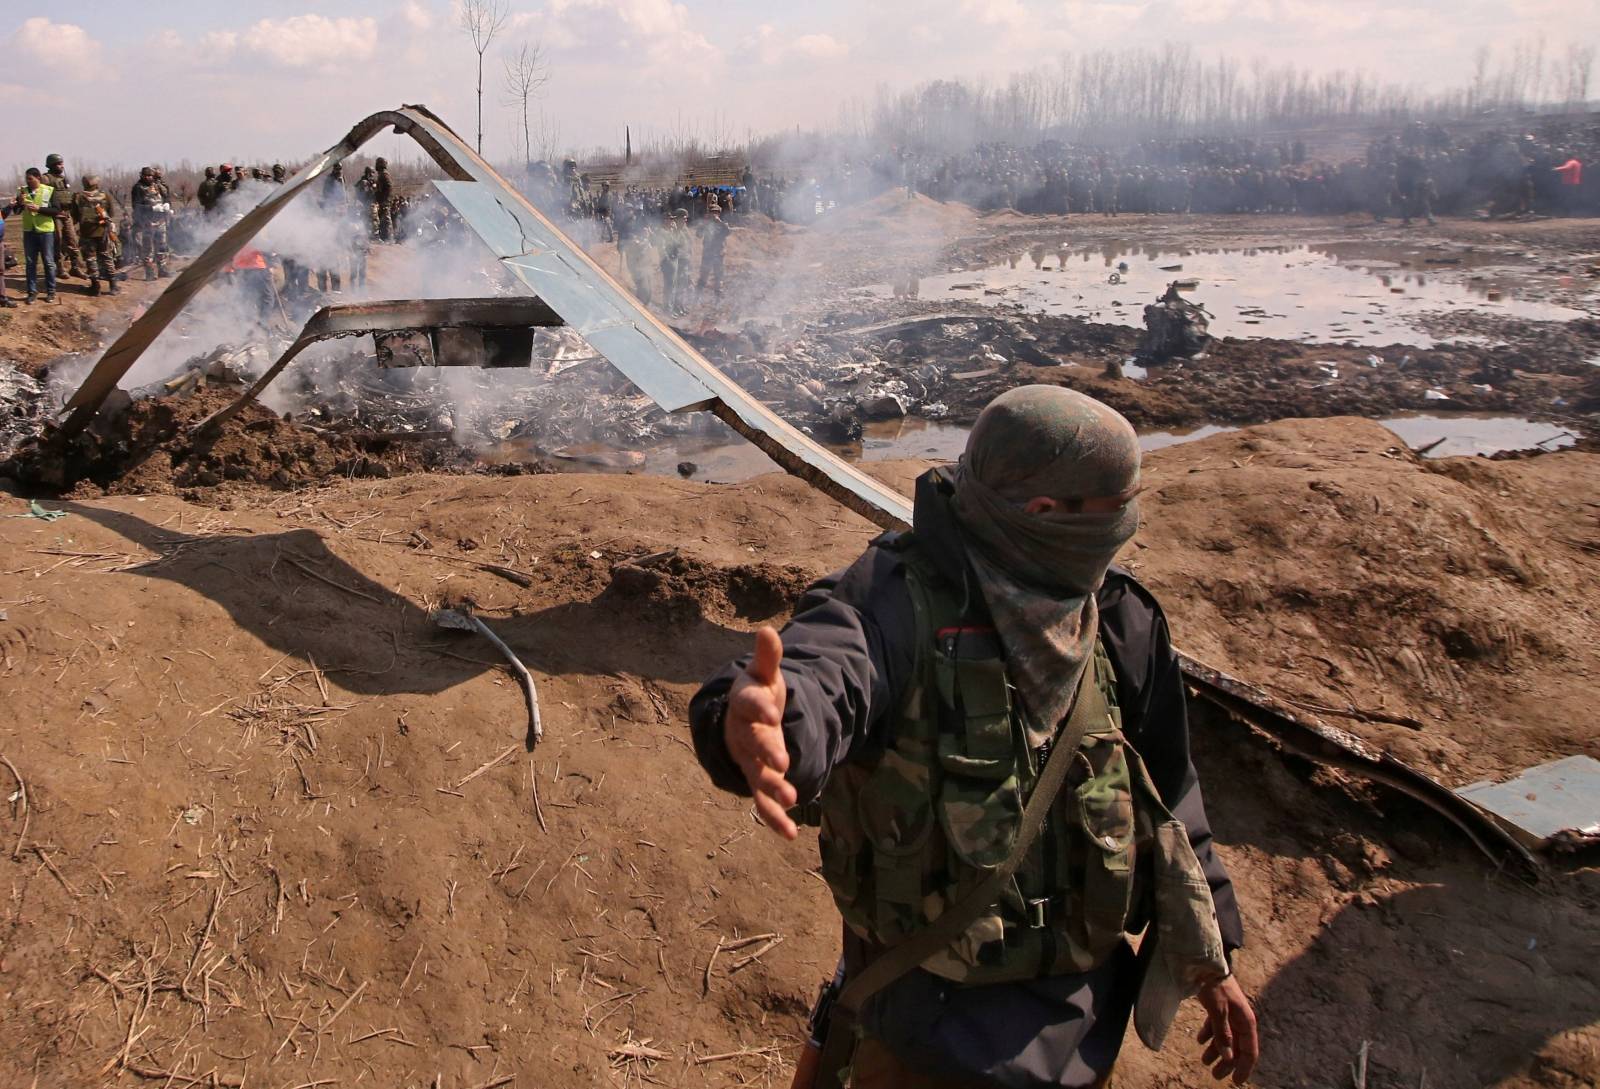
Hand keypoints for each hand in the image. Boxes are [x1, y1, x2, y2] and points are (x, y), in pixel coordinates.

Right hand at [724, 626, 797, 839]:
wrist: (739, 724)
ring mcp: (749, 761)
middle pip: (753, 744)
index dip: (760, 709)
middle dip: (767, 754)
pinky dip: (775, 818)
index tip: (774, 713)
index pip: (749, 704)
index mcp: (744, 705)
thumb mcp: (763, 676)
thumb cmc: (756, 696)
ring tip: (792, 799)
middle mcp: (743, 735)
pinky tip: (791, 834)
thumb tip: (768, 631)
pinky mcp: (758, 781)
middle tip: (783, 763)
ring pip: (758, 776)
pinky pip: (763, 803)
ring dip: (773, 789)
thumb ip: (767, 658)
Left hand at [1196, 975, 1258, 1083]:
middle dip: (1227, 1063)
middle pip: (1237, 1047)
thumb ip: (1223, 1034)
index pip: (1249, 1051)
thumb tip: (1228, 1057)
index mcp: (1246, 1021)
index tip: (1237, 1082)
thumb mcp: (1218, 1011)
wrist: (1204, 963)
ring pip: (1225, 1037)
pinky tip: (1199, 1040)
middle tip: (1215, 1075)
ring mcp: (1229, 1013)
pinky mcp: (1218, 1007)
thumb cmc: (1214, 986)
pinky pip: (1216, 1026)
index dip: (1244, 1068)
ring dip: (1216, 1050)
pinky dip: (1209, 1034)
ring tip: (1205, 1061)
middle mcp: (1240, 1019)